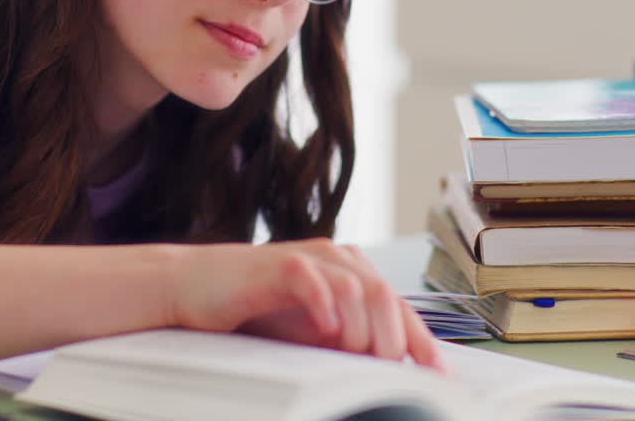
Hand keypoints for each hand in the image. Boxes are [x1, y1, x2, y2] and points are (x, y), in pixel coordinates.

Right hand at [167, 238, 445, 372]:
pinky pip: (314, 279)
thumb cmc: (255, 312)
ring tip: (349, 352)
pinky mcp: (280, 263)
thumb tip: (391, 374)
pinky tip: (326, 328)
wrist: (196, 288)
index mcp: (353, 274)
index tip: (439, 377)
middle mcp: (339, 260)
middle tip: (384, 370)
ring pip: (360, 287)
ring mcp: (311, 257)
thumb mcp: (311, 335)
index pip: (399, 307)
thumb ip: (348, 344)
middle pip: (387, 296)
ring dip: (362, 328)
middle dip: (393, 339)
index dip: (421, 342)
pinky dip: (326, 304)